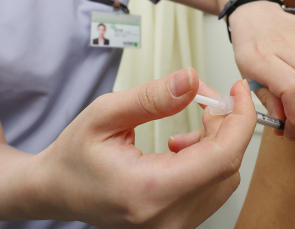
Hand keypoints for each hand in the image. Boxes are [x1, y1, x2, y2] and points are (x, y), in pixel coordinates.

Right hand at [33, 68, 255, 227]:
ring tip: (186, 125)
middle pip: (227, 166)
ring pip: (224, 178)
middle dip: (225, 124)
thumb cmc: (73, 156)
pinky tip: (181, 146)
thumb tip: (191, 80)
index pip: (221, 158)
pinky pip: (212, 189)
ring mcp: (173, 226)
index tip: (238, 90)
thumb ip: (151, 97)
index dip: (239, 119)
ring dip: (216, 142)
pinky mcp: (176, 224)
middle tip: (204, 96)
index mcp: (148, 190)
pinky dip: (207, 160)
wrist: (56, 190)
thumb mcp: (104, 114)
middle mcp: (166, 218)